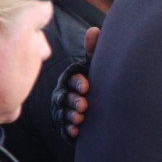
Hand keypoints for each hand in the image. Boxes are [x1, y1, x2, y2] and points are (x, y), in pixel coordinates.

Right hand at [51, 27, 99, 142]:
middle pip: (66, 97)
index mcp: (73, 79)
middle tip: (85, 105)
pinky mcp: (67, 123)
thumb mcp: (94, 64)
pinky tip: (76, 132)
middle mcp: (65, 94)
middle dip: (74, 101)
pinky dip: (70, 129)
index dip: (78, 82)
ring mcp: (64, 109)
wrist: (97, 101)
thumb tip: (95, 30)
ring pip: (64, 113)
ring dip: (71, 116)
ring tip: (81, 119)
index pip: (72, 79)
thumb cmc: (94, 78)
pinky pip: (65, 127)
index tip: (87, 86)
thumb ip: (94, 49)